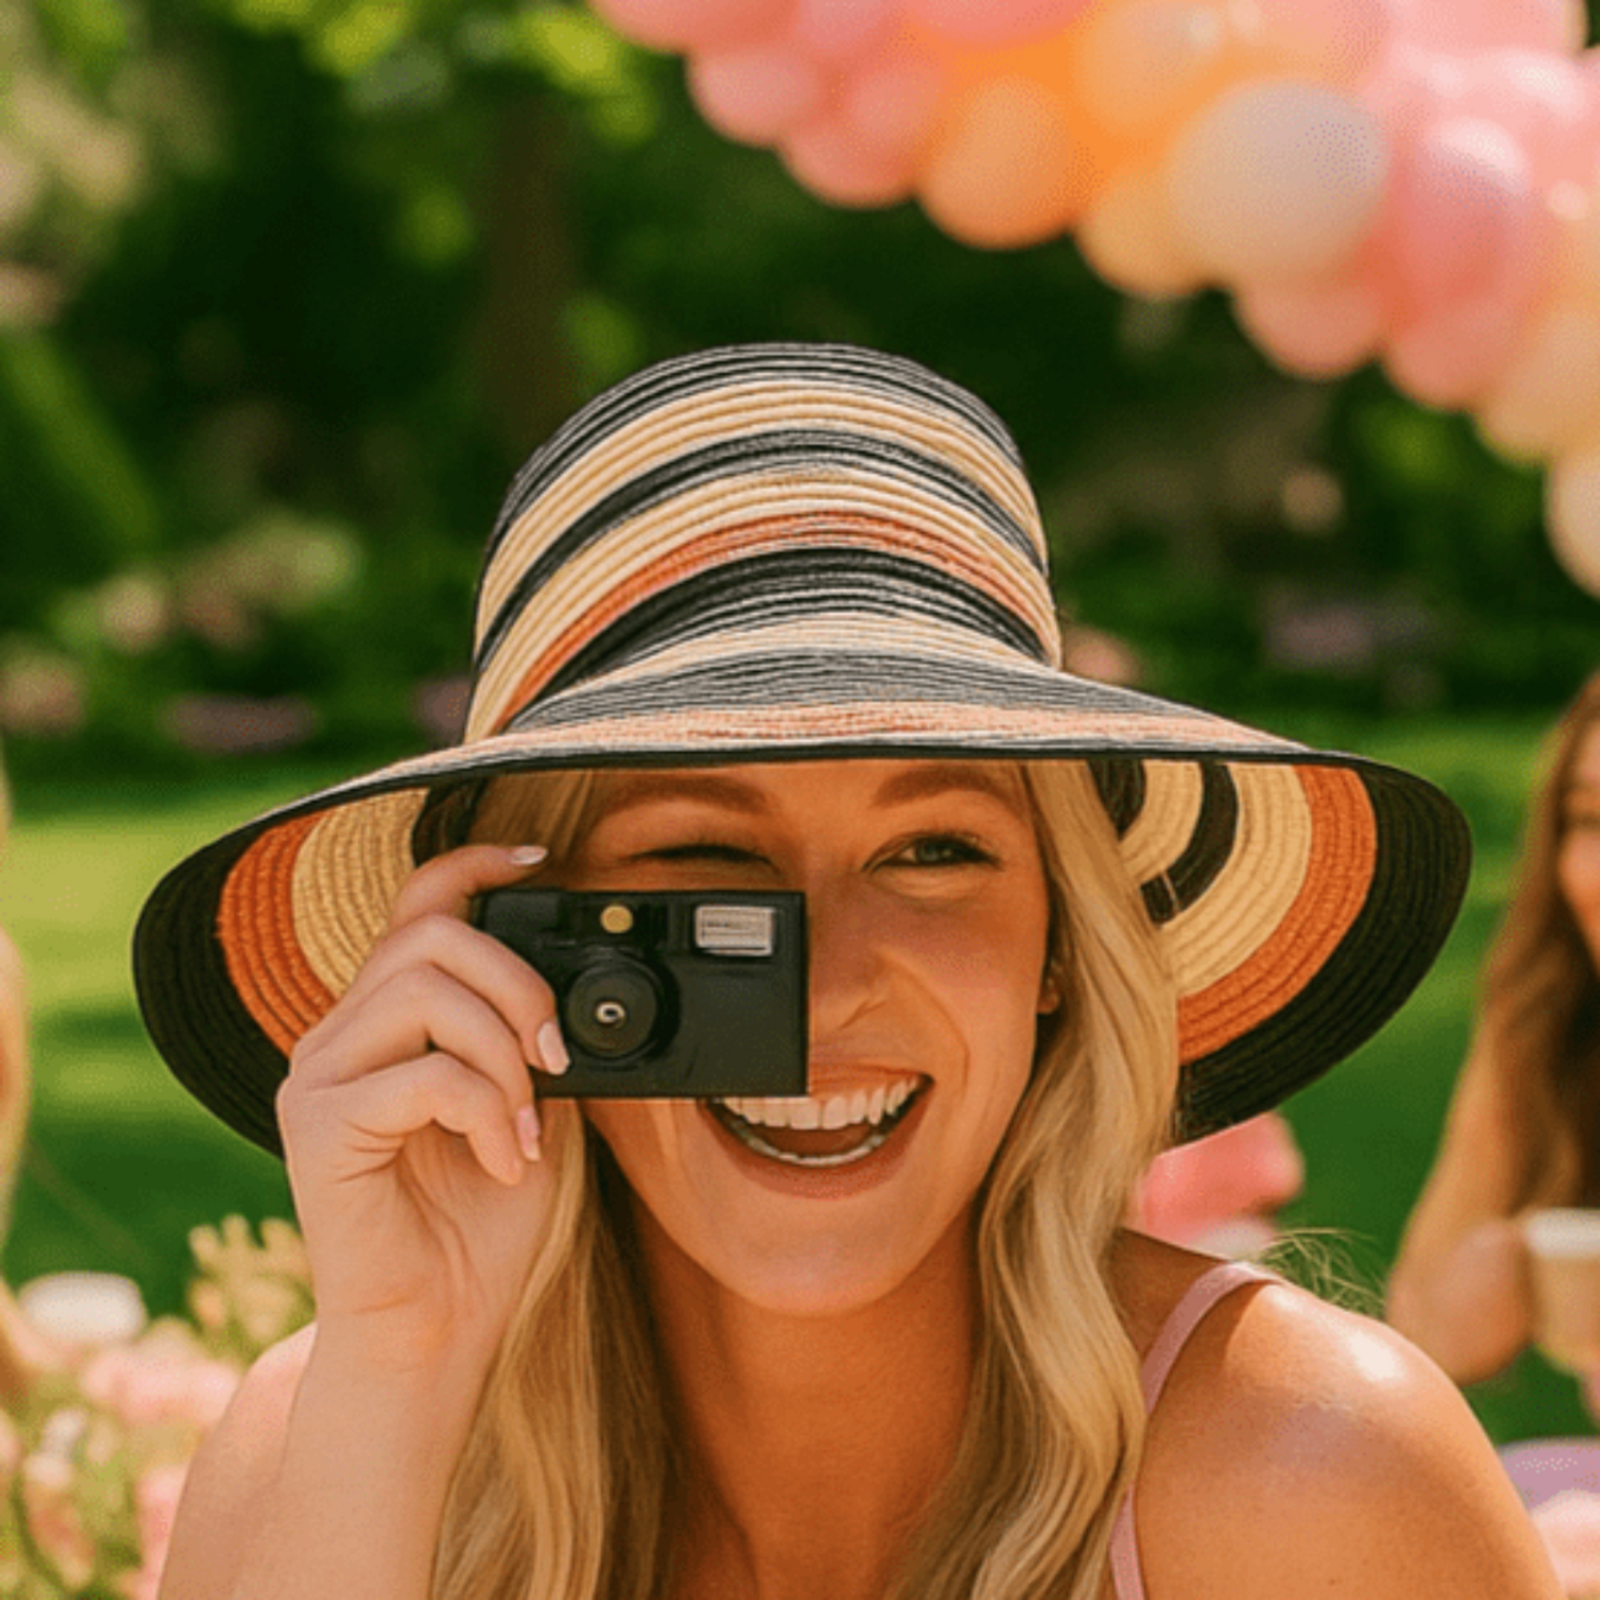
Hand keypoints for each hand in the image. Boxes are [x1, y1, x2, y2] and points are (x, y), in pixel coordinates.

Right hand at [276, 844, 569, 1375]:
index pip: (416, 905)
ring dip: (502, 1055)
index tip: (541, 861)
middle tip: (556, 1061)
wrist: (436, 1328)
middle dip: (518, 985)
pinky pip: (423, 1073)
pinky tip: (502, 1158)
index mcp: (387, 1021)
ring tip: (524, 1123)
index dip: (473, 865)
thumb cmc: (482, 1225)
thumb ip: (534, 1042)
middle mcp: (340, 1033)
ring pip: (426, 992)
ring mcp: (318, 1074)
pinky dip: (485, 1111)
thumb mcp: (531, 1107)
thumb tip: (577, 989)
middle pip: (430, 934)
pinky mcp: (315, 1122)